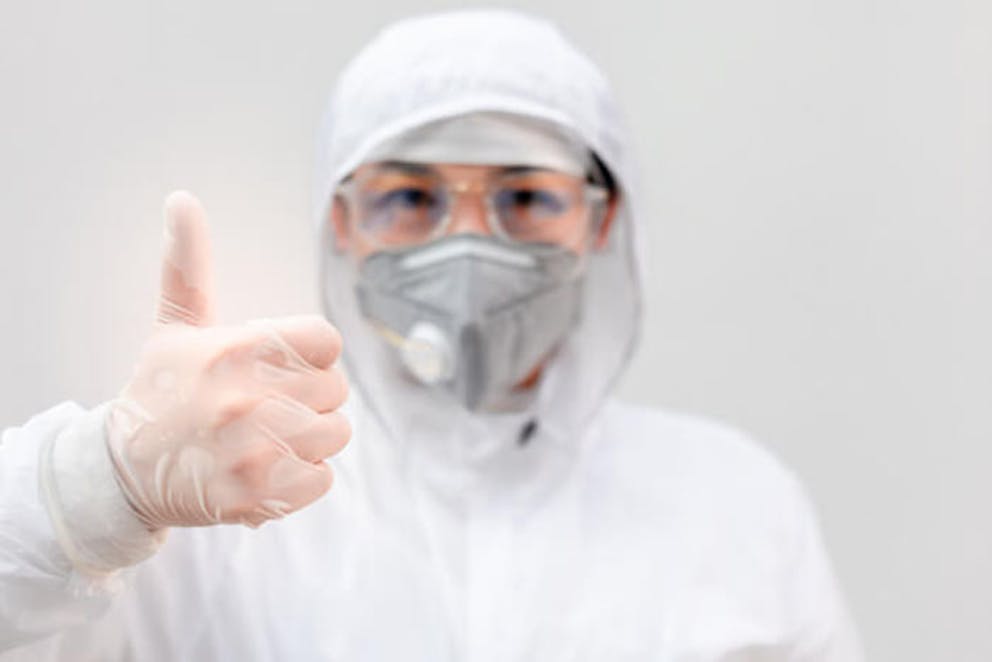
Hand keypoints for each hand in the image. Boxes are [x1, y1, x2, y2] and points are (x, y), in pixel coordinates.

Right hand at [105, 191, 349, 528]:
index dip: (312, 355)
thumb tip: (182, 199)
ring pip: (336, 434)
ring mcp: (252, 451)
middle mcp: (246, 398)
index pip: (327, 342)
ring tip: (267, 438)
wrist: (124, 471)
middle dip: (310, 398)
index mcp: (235, 350)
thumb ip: (189, 265)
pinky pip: (323, 479)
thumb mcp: (175, 327)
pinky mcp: (257, 496)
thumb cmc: (161, 391)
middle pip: (336, 389)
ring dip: (310, 439)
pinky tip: (266, 469)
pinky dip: (302, 478)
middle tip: (268, 406)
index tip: (283, 366)